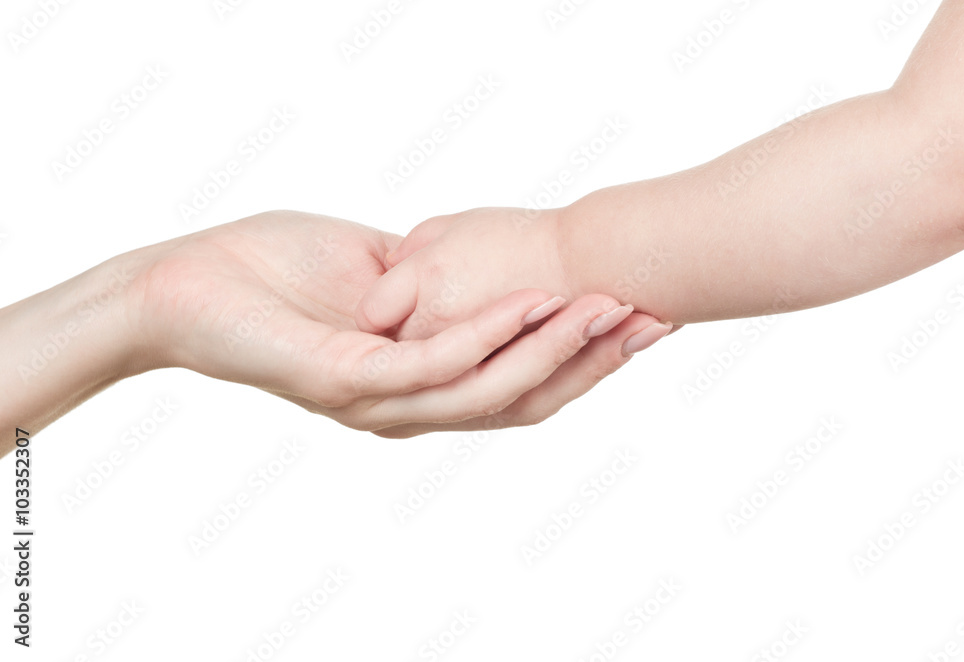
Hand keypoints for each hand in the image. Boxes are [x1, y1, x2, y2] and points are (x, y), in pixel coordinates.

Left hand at [122, 210, 651, 435]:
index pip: (521, 383)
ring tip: (606, 307)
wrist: (188, 284)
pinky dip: (490, 333)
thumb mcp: (380, 275)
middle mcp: (408, 409)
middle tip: (653, 321)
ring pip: (489, 387)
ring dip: (555, 348)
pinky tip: (533, 301)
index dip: (585, 357)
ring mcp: (380, 403)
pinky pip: (434, 362)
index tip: (639, 317)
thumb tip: (482, 269)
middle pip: (522, 398)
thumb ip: (434, 285)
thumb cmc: (279, 274)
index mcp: (420, 387)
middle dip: (592, 361)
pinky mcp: (348, 381)